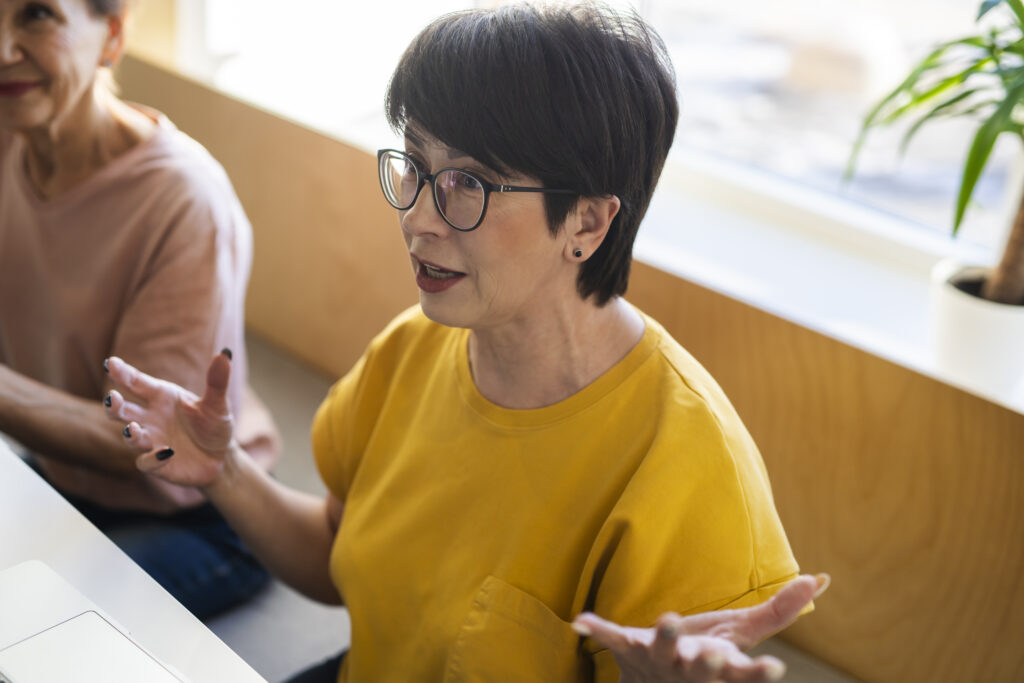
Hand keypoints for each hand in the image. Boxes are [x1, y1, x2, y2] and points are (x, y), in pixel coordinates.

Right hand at [103, 351, 235, 487]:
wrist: (222, 457)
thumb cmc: (213, 425)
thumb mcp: (217, 404)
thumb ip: (217, 382)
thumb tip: (225, 354)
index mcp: (162, 397)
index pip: (138, 383)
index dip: (123, 373)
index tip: (111, 363)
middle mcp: (151, 418)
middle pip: (123, 411)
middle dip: (114, 405)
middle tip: (113, 398)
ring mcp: (152, 441)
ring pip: (130, 437)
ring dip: (130, 433)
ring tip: (133, 428)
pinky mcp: (158, 464)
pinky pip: (146, 463)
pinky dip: (152, 459)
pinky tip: (166, 453)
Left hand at [573, 573, 829, 682]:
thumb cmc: (706, 655)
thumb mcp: (741, 635)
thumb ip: (779, 611)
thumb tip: (821, 578)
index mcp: (722, 667)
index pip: (745, 675)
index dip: (758, 675)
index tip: (774, 671)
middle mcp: (693, 670)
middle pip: (704, 668)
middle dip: (708, 663)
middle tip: (712, 655)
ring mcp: (659, 661)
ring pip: (663, 651)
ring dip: (664, 639)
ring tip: (666, 621)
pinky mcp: (629, 649)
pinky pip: (612, 638)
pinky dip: (597, 628)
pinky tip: (581, 620)